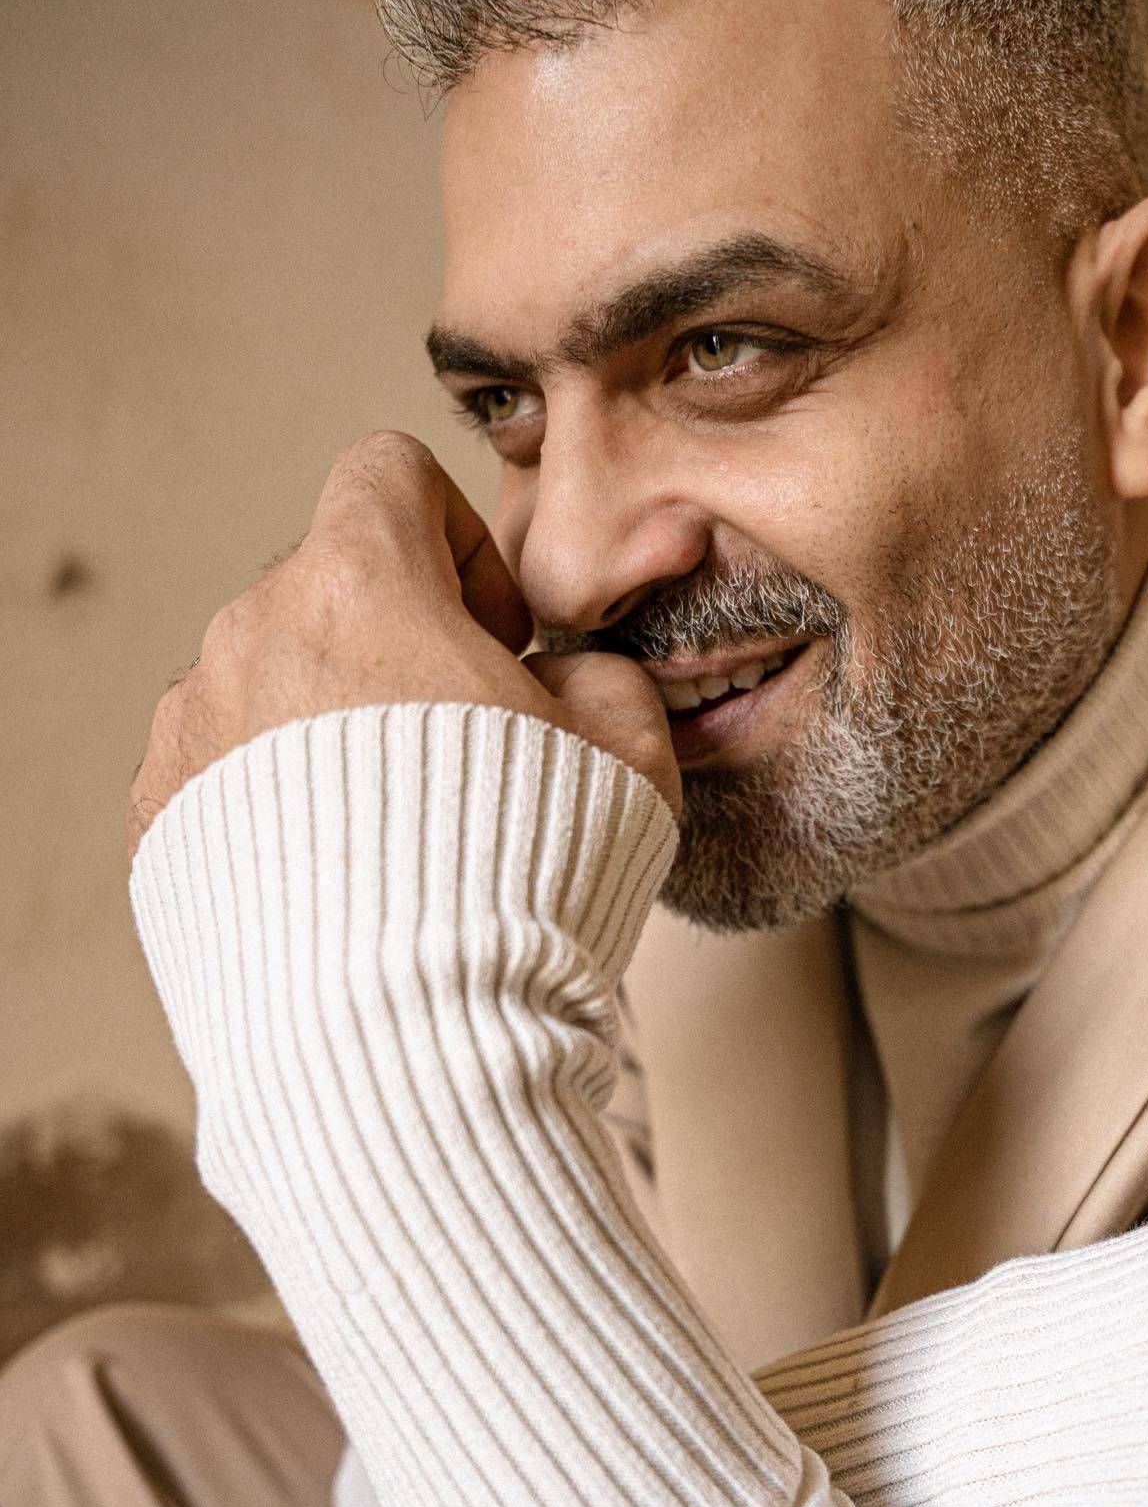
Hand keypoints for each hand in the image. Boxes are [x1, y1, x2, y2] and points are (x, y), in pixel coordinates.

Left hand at [127, 432, 679, 859]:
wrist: (411, 1034)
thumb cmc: (521, 882)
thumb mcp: (629, 748)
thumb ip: (600, 671)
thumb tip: (559, 681)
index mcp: (360, 584)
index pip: (389, 473)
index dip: (461, 541)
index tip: (496, 637)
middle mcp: (252, 636)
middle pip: (330, 588)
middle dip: (401, 648)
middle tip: (468, 750)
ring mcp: (191, 730)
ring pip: (272, 683)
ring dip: (334, 727)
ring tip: (401, 833)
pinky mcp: (159, 822)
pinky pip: (222, 772)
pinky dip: (276, 803)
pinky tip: (343, 877)